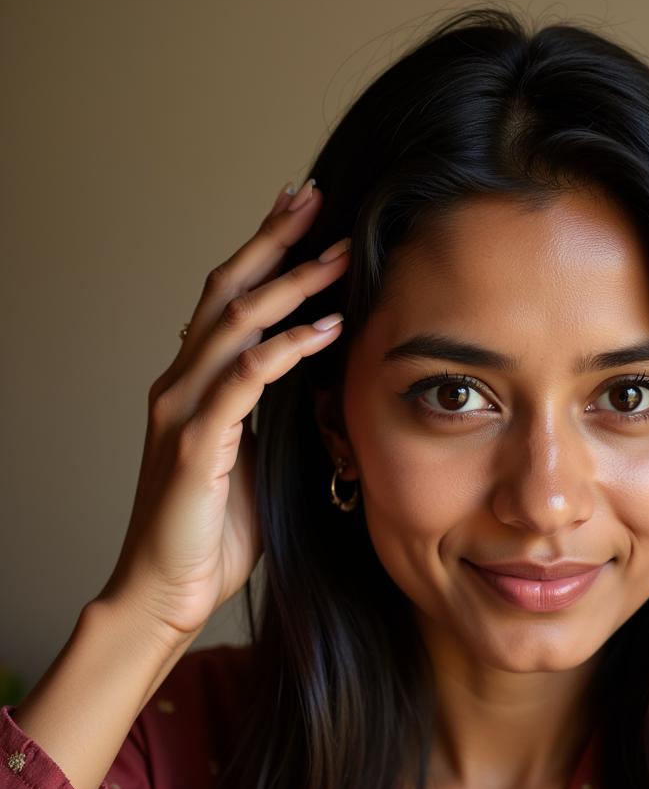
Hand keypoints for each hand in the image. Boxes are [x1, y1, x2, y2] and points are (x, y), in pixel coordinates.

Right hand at [97, 179, 350, 639]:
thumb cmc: (214, 530)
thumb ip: (275, 416)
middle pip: (227, 292)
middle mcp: (180, 383)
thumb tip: (319, 385)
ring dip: (291, 284)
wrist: (169, 590)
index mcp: (195, 385)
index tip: (302, 215)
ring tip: (338, 252)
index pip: (229, 302)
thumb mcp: (257, 458)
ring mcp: (183, 410)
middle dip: (274, 242)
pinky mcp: (196, 443)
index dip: (263, 254)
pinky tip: (327, 329)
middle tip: (315, 198)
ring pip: (236, 324)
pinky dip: (288, 349)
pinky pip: (246, 381)